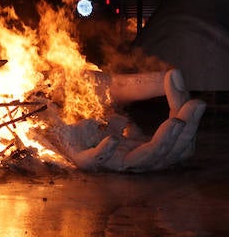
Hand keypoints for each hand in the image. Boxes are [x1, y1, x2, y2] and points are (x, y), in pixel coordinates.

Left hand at [39, 69, 201, 171]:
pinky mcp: (75, 154)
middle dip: (183, 135)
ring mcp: (102, 156)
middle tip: (190, 112)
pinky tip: (114, 138)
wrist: (41, 91)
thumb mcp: (119, 85)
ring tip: (175, 121)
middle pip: (164, 157)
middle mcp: (124, 153)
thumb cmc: (77, 91)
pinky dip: (106, 153)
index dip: (187, 123)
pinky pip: (94, 161)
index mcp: (137, 142)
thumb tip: (178, 75)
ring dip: (162, 143)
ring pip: (139, 162)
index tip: (195, 101)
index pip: (173, 143)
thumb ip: (147, 84)